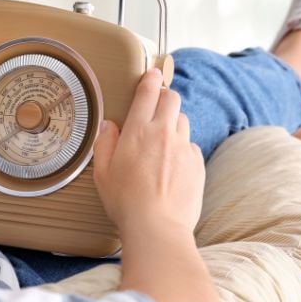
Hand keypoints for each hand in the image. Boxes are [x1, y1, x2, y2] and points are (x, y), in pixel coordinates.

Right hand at [93, 68, 223, 301]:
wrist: (158, 227)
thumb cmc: (126, 202)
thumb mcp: (103, 172)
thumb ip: (105, 142)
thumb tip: (110, 125)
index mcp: (138, 131)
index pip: (148, 92)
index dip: (150, 79)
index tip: (151, 74)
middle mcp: (164, 133)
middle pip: (172, 99)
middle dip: (165, 97)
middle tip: (157, 105)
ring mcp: (184, 148)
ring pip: (183, 122)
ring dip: (174, 124)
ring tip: (162, 142)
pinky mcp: (197, 164)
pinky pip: (191, 147)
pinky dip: (182, 149)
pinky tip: (172, 166)